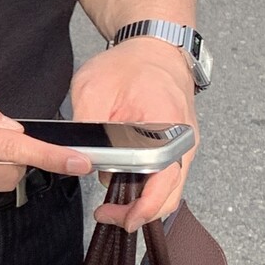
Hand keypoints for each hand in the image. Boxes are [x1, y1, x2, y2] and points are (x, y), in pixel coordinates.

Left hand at [70, 38, 198, 232]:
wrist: (154, 47)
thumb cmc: (130, 63)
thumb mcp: (94, 89)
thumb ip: (88, 126)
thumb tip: (80, 158)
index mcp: (169, 126)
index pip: (163, 180)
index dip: (141, 207)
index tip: (118, 217)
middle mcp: (184, 141)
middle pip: (169, 195)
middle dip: (139, 212)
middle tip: (107, 215)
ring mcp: (184, 146)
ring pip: (168, 190)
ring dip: (142, 202)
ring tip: (110, 204)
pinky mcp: (177, 147)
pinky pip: (166, 178)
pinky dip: (146, 188)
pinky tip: (123, 186)